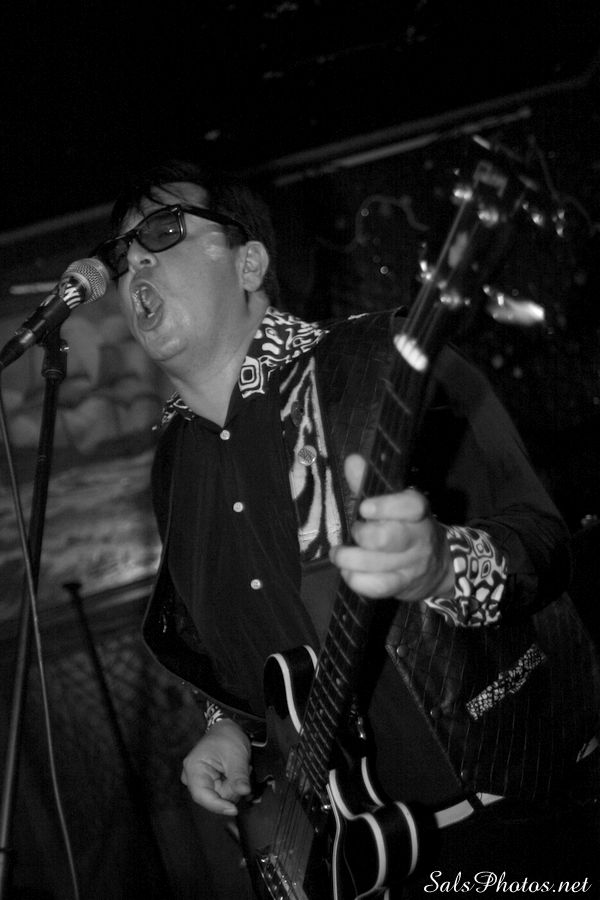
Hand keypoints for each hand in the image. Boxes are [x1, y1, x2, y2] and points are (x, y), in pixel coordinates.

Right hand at [181, 718, 251, 815]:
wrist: (227, 728)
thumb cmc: (227, 737)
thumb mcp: (236, 755)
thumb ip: (239, 776)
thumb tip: (244, 792)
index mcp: (194, 769)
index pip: (202, 796)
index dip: (218, 806)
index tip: (234, 810)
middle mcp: (192, 777)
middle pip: (214, 797)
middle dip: (231, 789)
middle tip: (242, 772)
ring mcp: (200, 781)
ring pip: (220, 796)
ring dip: (233, 786)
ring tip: (238, 768)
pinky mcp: (208, 783)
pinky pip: (222, 792)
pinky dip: (231, 785)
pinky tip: (234, 772)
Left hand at [329, 454, 453, 601]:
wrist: (438, 566)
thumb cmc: (405, 528)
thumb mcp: (392, 504)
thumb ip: (369, 483)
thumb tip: (352, 460)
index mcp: (417, 513)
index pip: (411, 506)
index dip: (386, 506)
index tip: (364, 506)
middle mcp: (418, 539)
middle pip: (388, 537)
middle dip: (362, 534)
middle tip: (354, 531)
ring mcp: (411, 565)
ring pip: (376, 564)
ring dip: (348, 558)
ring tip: (339, 554)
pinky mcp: (402, 587)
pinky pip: (376, 586)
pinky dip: (355, 579)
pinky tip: (348, 572)